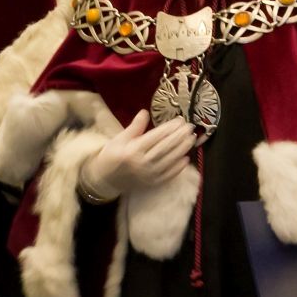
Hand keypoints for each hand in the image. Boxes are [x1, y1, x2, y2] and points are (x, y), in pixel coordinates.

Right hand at [80, 112, 195, 200]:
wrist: (104, 179)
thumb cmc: (111, 156)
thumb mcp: (119, 138)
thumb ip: (134, 127)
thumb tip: (145, 112)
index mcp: (133, 150)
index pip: (156, 137)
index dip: (169, 128)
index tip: (180, 120)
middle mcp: (142, 163)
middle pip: (165, 148)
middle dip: (179, 136)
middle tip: (190, 127)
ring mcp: (148, 175)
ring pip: (169, 160)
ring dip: (182, 149)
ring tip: (191, 139)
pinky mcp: (152, 184)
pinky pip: (168, 175)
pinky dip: (178, 167)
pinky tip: (186, 158)